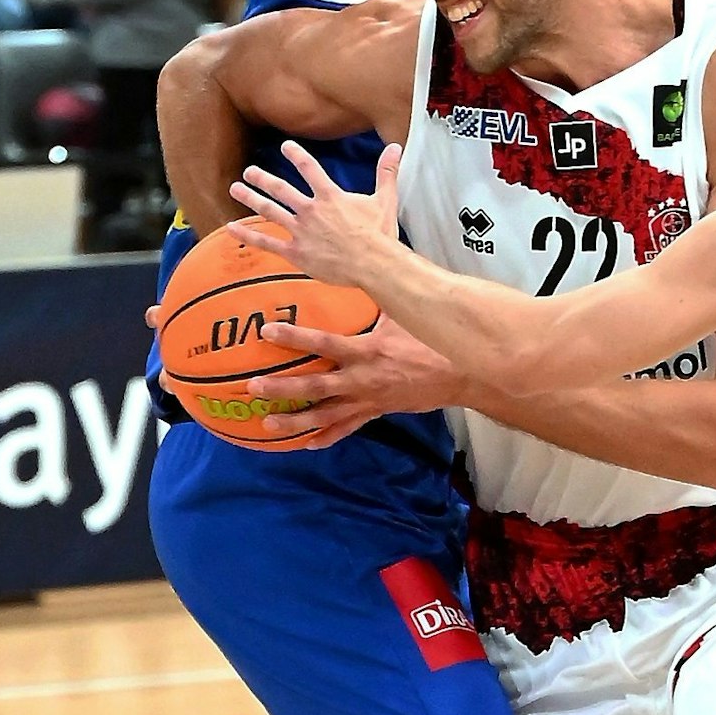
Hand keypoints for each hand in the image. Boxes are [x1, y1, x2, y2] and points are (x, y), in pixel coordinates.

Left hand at [227, 140, 399, 289]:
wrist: (373, 264)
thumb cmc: (380, 235)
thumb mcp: (385, 200)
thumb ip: (386, 172)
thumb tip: (395, 148)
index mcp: (331, 196)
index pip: (310, 169)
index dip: (296, 155)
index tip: (285, 147)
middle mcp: (311, 210)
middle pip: (281, 190)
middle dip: (263, 178)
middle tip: (249, 171)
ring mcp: (301, 231)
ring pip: (270, 211)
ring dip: (251, 198)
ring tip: (236, 189)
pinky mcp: (296, 253)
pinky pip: (267, 243)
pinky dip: (248, 235)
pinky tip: (231, 228)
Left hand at [242, 316, 471, 442]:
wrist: (461, 374)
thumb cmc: (433, 341)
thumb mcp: (405, 315)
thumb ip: (380, 298)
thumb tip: (362, 270)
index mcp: (367, 351)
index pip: (324, 343)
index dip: (294, 337)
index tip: (266, 331)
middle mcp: (362, 380)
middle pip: (315, 387)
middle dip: (282, 388)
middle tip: (254, 387)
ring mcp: (368, 400)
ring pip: (325, 415)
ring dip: (295, 421)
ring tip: (267, 424)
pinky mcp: (376, 412)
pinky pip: (348, 428)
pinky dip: (327, 437)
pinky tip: (307, 444)